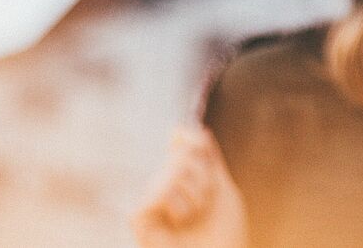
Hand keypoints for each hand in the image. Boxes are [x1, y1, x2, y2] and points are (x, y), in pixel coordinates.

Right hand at [132, 125, 247, 247]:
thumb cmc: (224, 234)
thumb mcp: (221, 188)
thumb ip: (208, 158)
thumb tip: (193, 128)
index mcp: (183, 175)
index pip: (184, 139)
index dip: (197, 144)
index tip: (209, 167)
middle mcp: (163, 183)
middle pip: (183, 154)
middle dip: (204, 180)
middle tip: (205, 205)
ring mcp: (149, 199)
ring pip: (172, 172)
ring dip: (196, 197)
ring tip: (193, 218)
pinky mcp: (138, 216)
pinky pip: (156, 194)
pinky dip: (177, 207)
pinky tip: (177, 225)